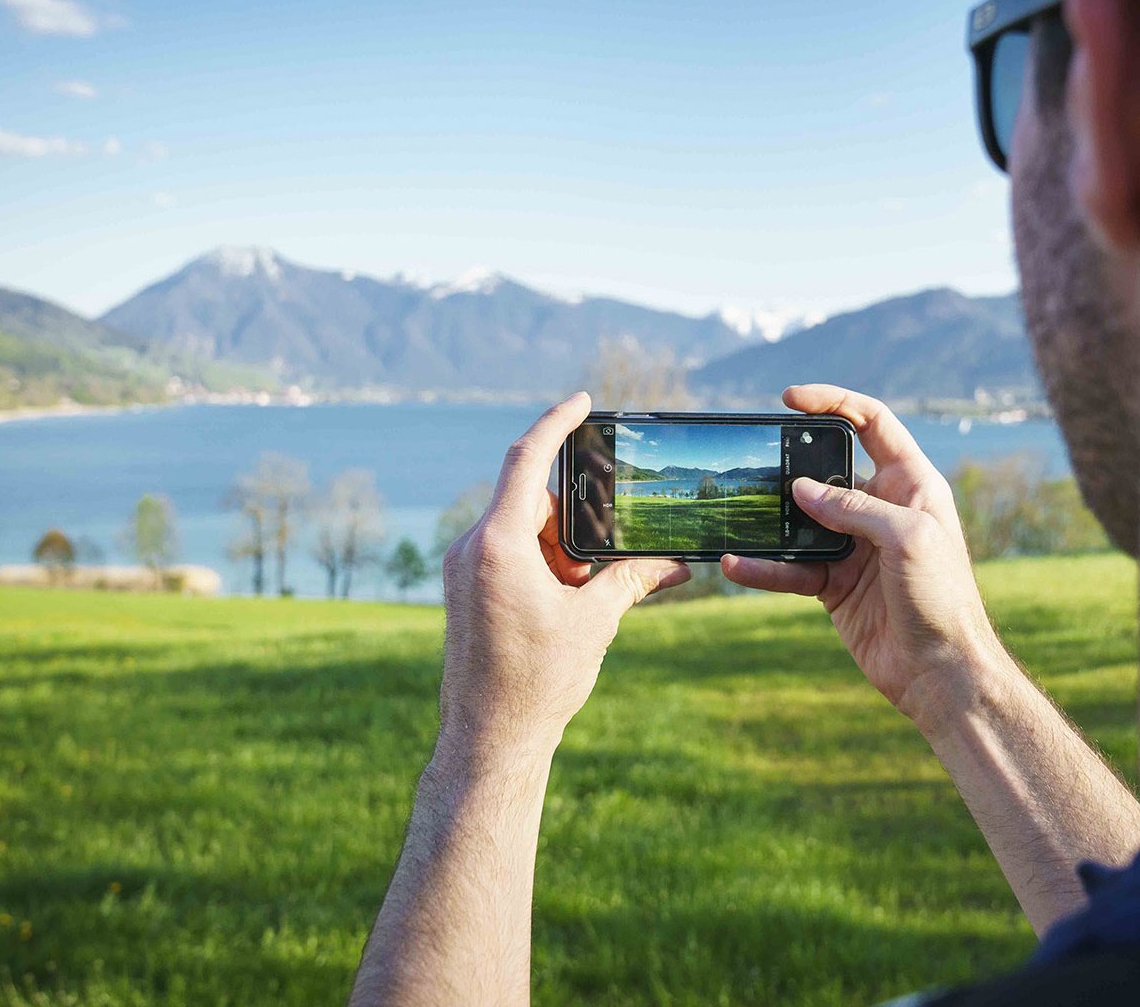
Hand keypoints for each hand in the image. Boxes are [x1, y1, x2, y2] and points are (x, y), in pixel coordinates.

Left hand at [438, 392, 690, 759]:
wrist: (489, 739)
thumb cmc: (537, 682)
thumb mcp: (595, 622)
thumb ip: (631, 580)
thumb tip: (677, 565)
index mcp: (498, 544)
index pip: (528, 460)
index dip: (556, 422)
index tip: (581, 400)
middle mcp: (472, 548)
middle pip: (532, 501)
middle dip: (576, 520)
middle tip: (605, 555)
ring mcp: (463, 570)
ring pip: (521, 531)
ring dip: (559, 550)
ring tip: (583, 596)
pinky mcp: (463, 591)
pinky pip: (506, 555)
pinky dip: (540, 565)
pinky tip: (566, 601)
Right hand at [721, 385, 1007, 730]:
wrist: (941, 671)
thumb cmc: (942, 598)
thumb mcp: (906, 537)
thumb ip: (853, 506)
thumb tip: (801, 490)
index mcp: (911, 484)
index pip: (872, 423)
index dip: (835, 402)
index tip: (791, 398)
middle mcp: (882, 509)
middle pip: (828, 469)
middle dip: (791, 465)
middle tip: (756, 461)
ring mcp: (856, 547)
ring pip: (802, 521)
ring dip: (770, 520)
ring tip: (736, 516)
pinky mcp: (835, 584)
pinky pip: (792, 566)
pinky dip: (765, 567)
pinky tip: (739, 565)